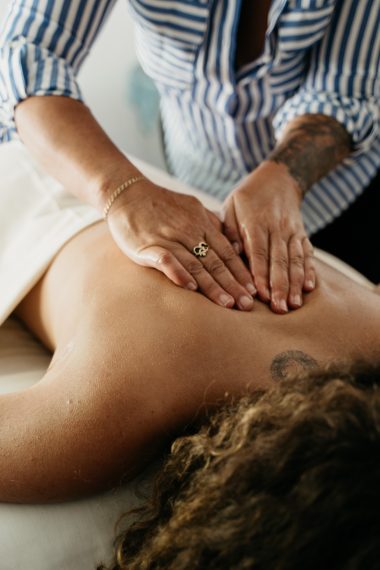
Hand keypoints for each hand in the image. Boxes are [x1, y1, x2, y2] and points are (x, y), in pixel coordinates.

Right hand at [106, 178, 255, 309]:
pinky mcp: (147, 246)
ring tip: (227, 304)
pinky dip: (178, 272)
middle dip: (233, 285)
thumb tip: (234, 244)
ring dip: (212, 285)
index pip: (227, 253)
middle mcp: (189, 232)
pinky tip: (189, 287)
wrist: (126, 194)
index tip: (254, 291)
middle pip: (216, 262)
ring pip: (195, 264)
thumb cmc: (161, 205)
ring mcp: (169, 239)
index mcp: (202, 224)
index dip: (241, 273)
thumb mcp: (193, 208)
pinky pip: (165, 259)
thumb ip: (213, 225)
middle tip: (247, 305)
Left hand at [223, 161, 315, 313]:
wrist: (278, 178)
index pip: (258, 252)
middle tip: (279, 309)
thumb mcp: (231, 206)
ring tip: (294, 304)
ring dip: (295, 284)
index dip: (260, 274)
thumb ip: (229, 229)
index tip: (260, 294)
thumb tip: (231, 251)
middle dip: (279, 286)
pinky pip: (307, 254)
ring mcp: (292, 231)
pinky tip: (309, 287)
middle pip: (279, 261)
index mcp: (256, 222)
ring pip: (295, 260)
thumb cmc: (247, 197)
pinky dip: (309, 271)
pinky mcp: (302, 234)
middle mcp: (277, 228)